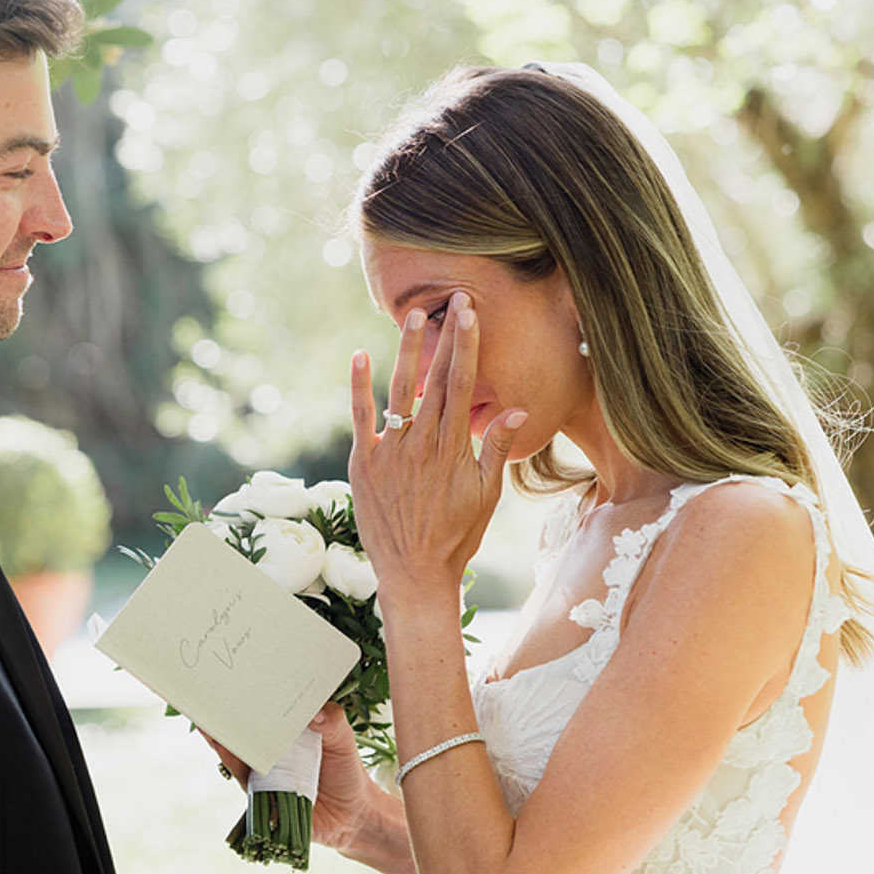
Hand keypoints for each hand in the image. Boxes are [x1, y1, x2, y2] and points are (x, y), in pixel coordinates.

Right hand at [202, 705, 377, 856]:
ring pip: (237, 756)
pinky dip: (234, 767)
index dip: (248, 700)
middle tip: (210, 698)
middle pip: (243, 734)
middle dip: (225, 718)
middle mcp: (271, 755)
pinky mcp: (262, 798)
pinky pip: (244, 781)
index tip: (234, 682)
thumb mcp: (343, 740)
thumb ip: (334, 722)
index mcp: (287, 737)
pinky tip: (225, 751)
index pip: (263, 715)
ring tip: (207, 722)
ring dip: (222, 740)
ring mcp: (264, 776)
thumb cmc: (345, 772)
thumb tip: (316, 713)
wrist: (352, 813)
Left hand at [349, 295, 526, 607]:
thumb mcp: (486, 495)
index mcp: (455, 447)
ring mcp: (391, 451)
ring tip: (413, 317)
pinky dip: (359, 386)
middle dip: (444, 338)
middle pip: (436, 379)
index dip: (467, 347)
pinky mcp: (363, 464)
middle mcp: (423, 443)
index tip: (471, 315)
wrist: (414, 573)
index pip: (464, 386)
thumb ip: (496, 450)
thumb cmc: (455, 536)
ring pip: (399, 391)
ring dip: (406, 351)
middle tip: (451, 300)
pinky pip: (360, 417)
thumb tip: (515, 411)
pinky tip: (359, 356)